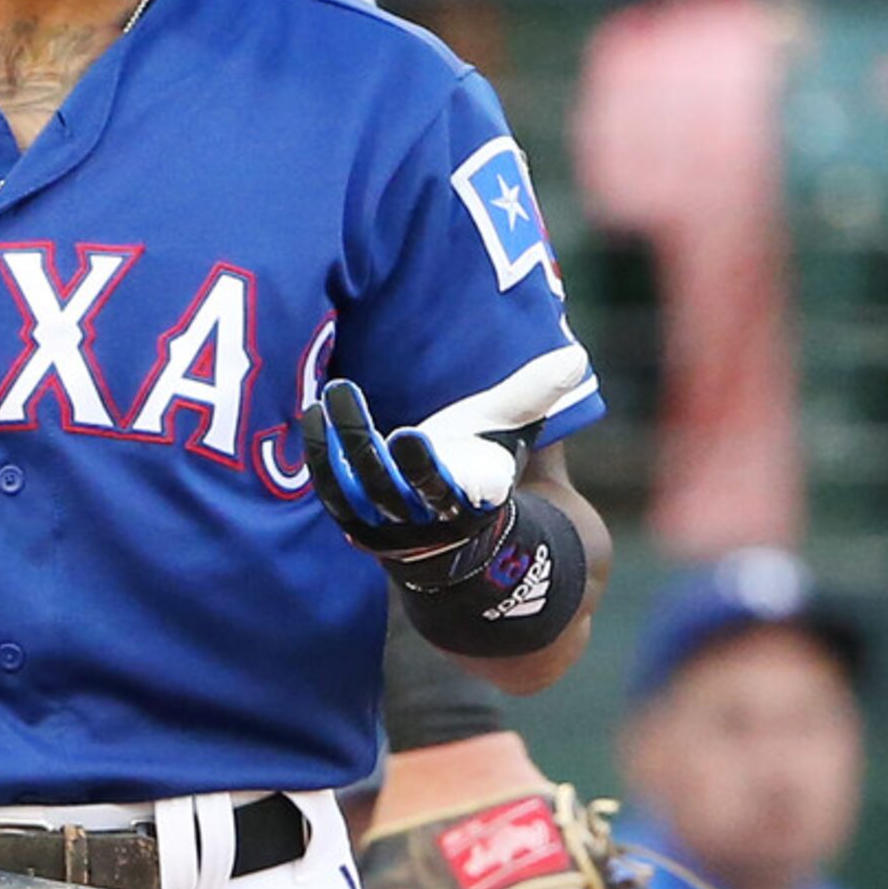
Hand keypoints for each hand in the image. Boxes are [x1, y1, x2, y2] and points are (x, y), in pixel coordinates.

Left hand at [300, 379, 522, 567]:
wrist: (454, 534)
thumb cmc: (481, 464)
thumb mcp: (509, 431)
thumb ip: (534, 393)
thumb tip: (576, 354)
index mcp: (465, 501)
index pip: (442, 489)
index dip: (422, 468)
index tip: (406, 435)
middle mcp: (421, 520)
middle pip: (385, 487)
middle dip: (361, 443)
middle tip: (341, 390)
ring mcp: (384, 525)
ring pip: (351, 490)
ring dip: (333, 446)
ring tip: (324, 396)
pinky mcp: (353, 521)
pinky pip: (329, 492)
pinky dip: (319, 457)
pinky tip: (311, 415)